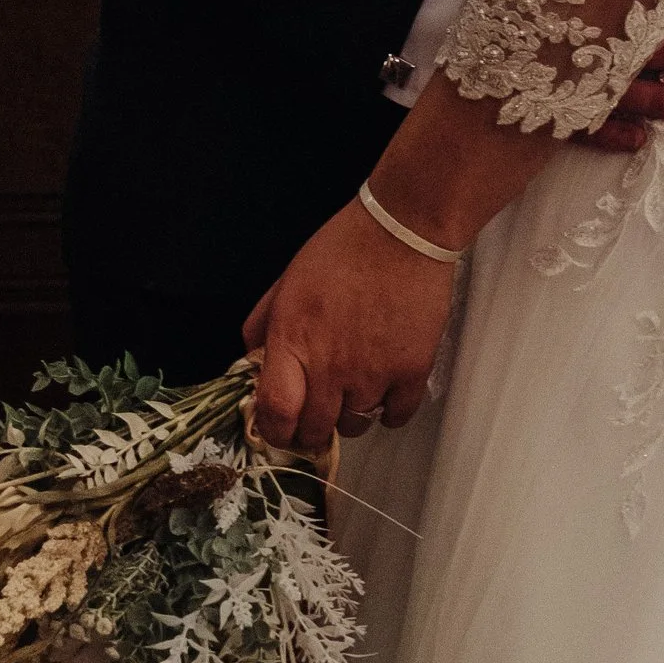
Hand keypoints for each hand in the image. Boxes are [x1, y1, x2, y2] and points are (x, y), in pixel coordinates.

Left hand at [242, 205, 453, 453]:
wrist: (403, 230)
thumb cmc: (345, 247)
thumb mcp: (287, 281)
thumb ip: (263, 324)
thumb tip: (252, 360)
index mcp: (293, 340)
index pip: (275, 412)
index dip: (275, 432)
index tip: (279, 432)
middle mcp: (330, 365)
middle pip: (315, 429)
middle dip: (311, 432)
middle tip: (316, 421)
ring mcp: (372, 372)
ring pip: (355, 425)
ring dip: (350, 416)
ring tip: (354, 392)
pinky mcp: (411, 371)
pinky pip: (396, 416)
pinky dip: (389, 411)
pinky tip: (386, 391)